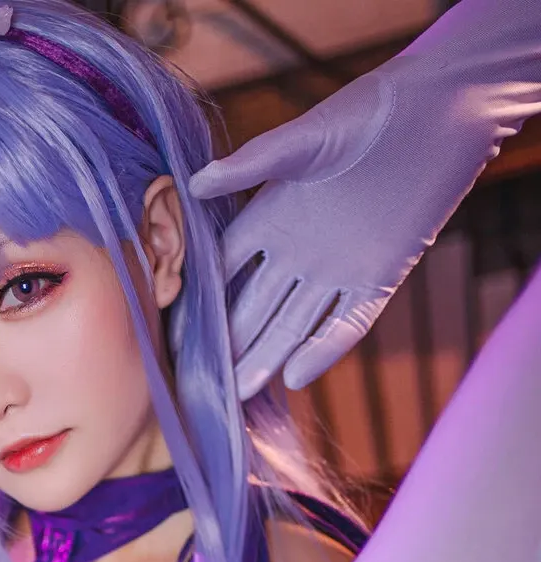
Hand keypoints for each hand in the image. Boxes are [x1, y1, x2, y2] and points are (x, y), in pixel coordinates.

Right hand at [191, 20, 537, 397]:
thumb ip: (254, 163)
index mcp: (272, 216)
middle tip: (203, 382)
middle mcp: (298, 250)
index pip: (224, 269)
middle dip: (231, 343)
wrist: (441, 112)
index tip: (175, 334)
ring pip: (294, 324)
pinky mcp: (379, 279)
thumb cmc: (369, 112)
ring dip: (268, 357)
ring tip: (240, 393)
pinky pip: (347, 324)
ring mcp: (337, 269)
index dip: (200, 300)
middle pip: (255, 307)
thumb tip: (194, 185)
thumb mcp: (307, 138)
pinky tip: (296, 378)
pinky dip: (323, 350)